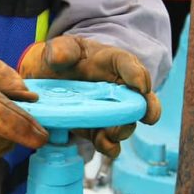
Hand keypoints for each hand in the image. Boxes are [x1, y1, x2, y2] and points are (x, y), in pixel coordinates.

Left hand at [18, 34, 160, 159]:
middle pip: (140, 99)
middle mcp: (119, 88)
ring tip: (111, 134)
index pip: (129, 65)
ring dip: (122, 130)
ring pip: (127, 123)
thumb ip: (60, 50)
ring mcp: (111, 110)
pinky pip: (111, 141)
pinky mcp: (99, 129)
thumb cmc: (59, 59)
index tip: (141, 86)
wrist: (47, 80)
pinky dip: (110, 146)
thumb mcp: (58, 48)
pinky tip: (105, 146)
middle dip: (145, 109)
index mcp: (112, 62)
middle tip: (146, 117)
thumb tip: (59, 58)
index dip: (138, 75)